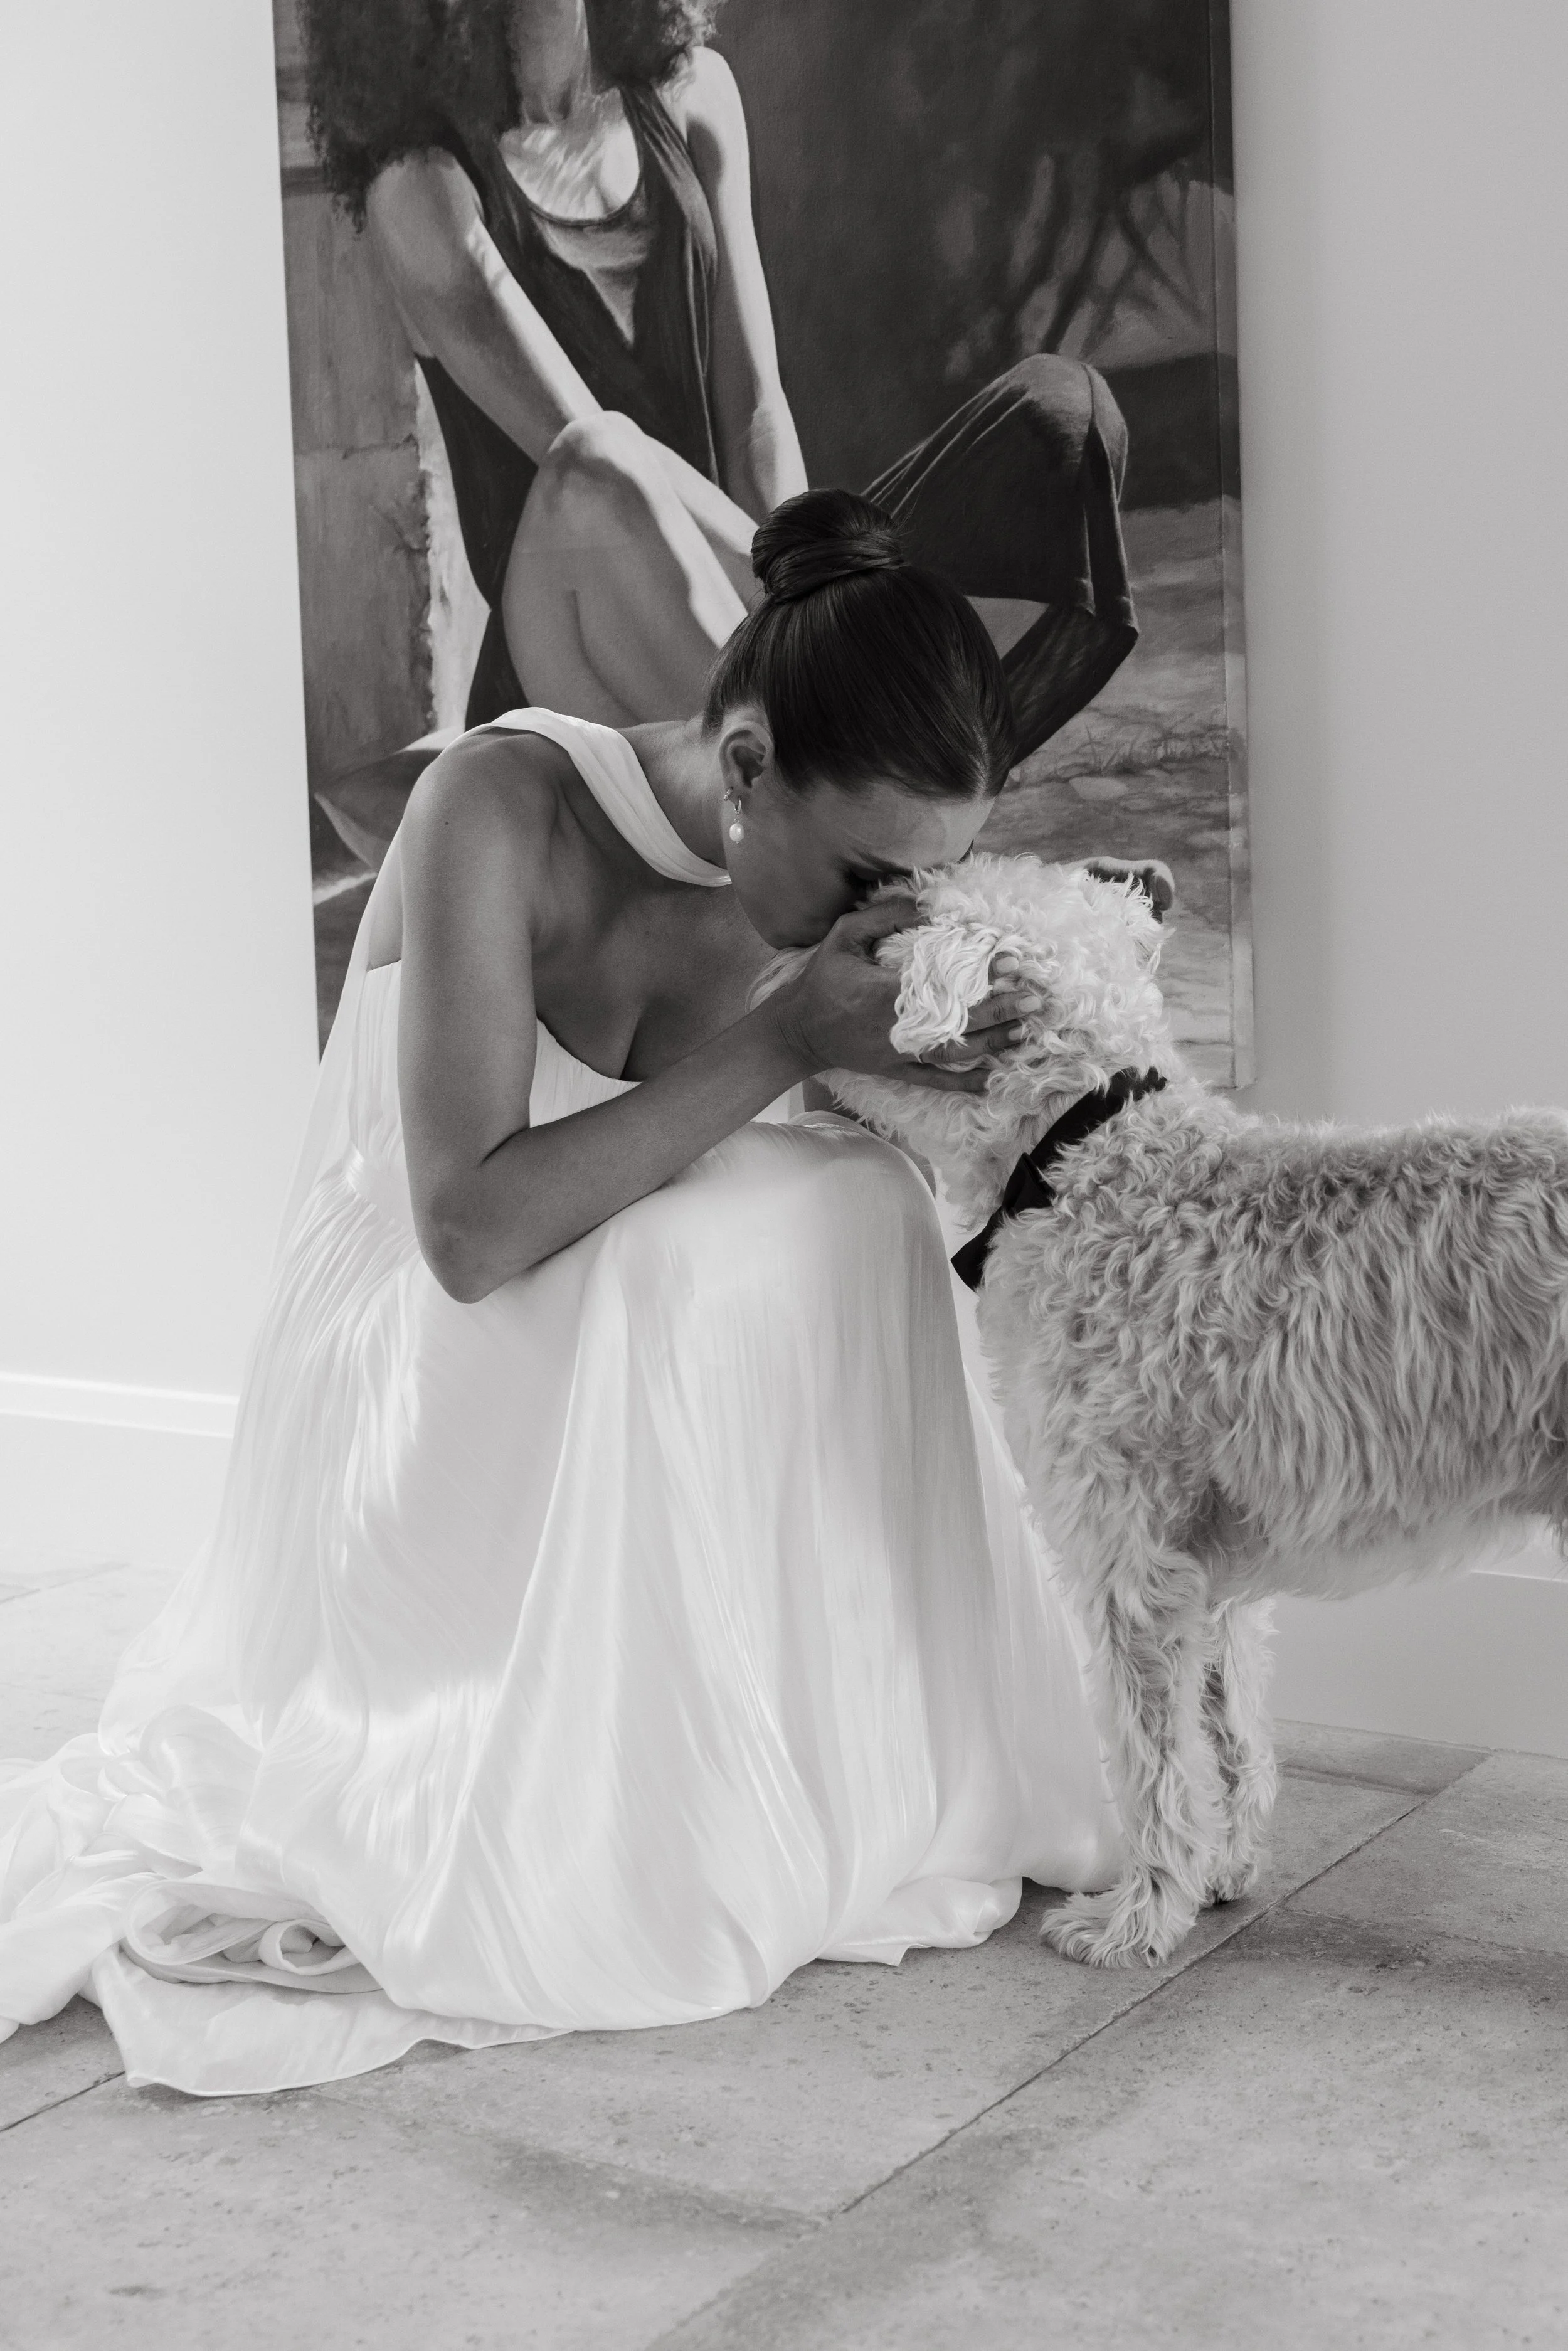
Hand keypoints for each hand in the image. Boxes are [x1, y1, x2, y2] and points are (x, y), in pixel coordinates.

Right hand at [767, 899, 1040, 1094]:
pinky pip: (935, 1081)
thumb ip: (883, 917)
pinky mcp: (896, 1070)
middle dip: (1001, 1009)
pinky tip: (991, 1080)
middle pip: (960, 1020)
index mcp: (887, 992)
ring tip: (1024, 1032)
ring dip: (992, 1043)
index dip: (983, 974)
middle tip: (1035, 999)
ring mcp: (900, 1053)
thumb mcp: (843, 937)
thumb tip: (927, 904)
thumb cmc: (821, 981)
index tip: (1012, 962)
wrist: (796, 1031)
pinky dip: (964, 1083)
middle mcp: (899, 1027)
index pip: (947, 983)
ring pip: (954, 1053)